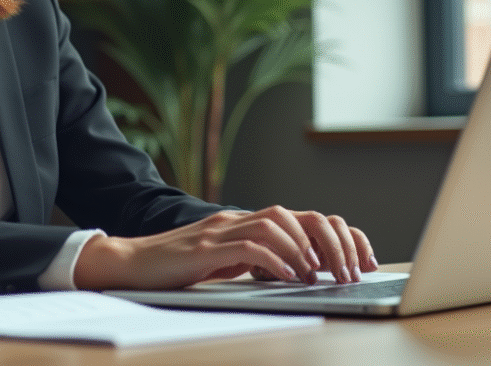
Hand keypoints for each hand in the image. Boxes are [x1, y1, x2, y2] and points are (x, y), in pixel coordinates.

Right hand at [72, 206, 375, 290]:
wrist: (129, 263)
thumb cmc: (176, 268)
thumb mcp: (226, 264)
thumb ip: (256, 261)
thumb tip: (295, 273)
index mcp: (246, 222)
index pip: (303, 217)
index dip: (336, 235)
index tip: (361, 260)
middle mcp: (238, 219)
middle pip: (298, 215)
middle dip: (330, 242)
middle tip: (347, 272)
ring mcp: (221, 229)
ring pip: (278, 223)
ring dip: (305, 250)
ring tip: (319, 275)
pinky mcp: (206, 247)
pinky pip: (250, 245)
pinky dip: (275, 260)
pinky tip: (287, 276)